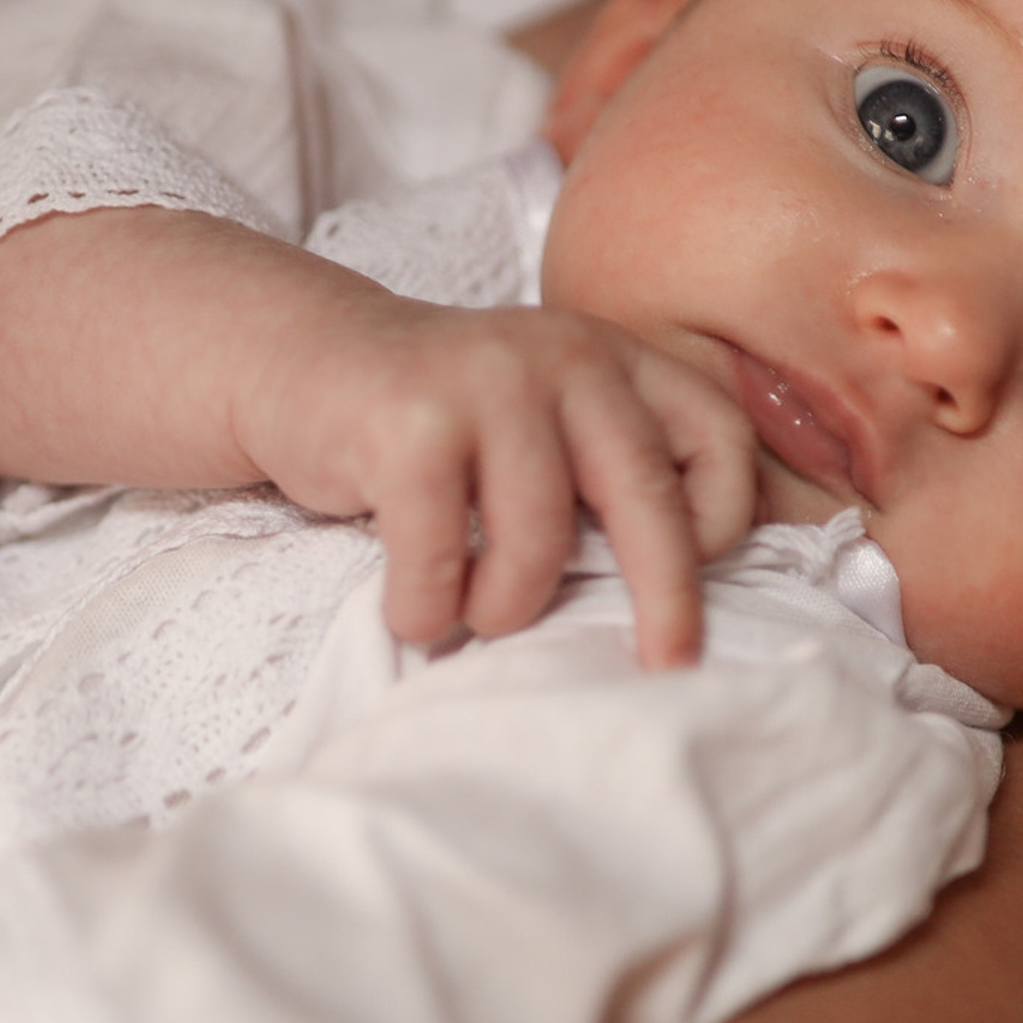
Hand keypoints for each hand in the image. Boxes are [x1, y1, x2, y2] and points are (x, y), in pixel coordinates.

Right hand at [236, 299, 755, 668]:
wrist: (300, 363)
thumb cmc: (442, 428)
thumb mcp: (546, 421)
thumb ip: (610, 469)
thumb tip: (688, 596)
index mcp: (615, 358)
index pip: (717, 438)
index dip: (721, 519)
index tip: (693, 574)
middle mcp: (564, 356)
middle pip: (645, 496)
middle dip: (665, 599)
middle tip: (667, 667)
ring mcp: (485, 382)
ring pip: (539, 543)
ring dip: (505, 609)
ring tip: (471, 616)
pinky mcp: (408, 422)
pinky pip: (440, 559)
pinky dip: (426, 609)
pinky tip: (412, 607)